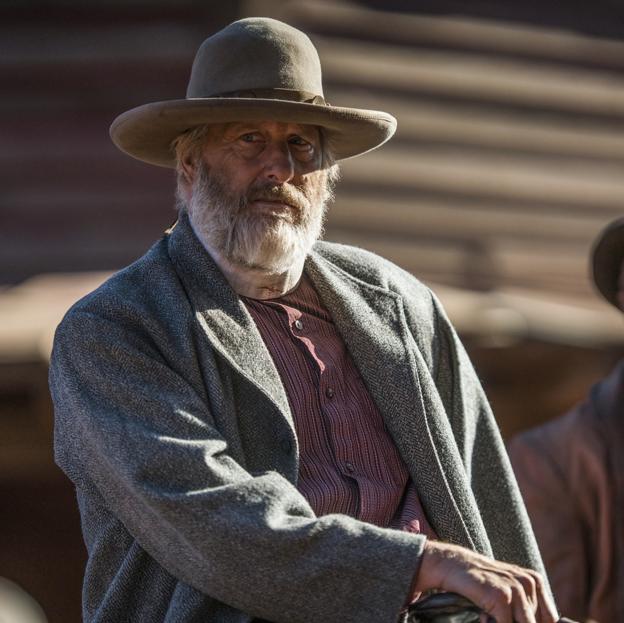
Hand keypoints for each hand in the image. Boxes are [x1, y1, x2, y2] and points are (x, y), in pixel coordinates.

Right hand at [412, 540, 557, 622]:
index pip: (550, 619)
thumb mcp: (510, 588)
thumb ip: (527, 607)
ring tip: (490, 614)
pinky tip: (483, 615)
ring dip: (503, 622)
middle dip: (515, 622)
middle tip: (497, 614)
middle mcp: (528, 582)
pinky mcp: (501, 597)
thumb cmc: (482, 582)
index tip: (513, 618)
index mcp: (534, 580)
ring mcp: (515, 588)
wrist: (454, 565)